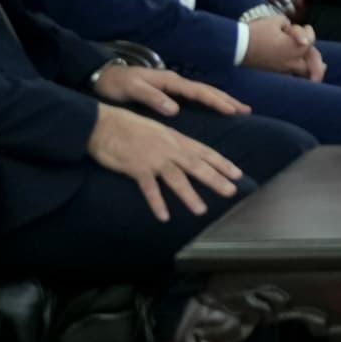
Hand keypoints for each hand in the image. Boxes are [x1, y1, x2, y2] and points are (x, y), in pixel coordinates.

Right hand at [88, 103, 248, 222]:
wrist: (102, 124)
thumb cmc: (128, 127)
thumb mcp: (158, 130)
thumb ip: (173, 143)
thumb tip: (187, 154)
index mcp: (175, 138)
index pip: (204, 152)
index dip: (222, 163)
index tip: (238, 174)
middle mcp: (168, 148)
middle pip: (196, 165)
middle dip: (215, 179)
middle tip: (231, 192)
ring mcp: (153, 158)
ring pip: (176, 178)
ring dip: (189, 195)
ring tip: (201, 210)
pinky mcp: (136, 168)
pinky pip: (149, 188)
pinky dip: (157, 203)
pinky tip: (164, 217)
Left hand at [92, 59, 248, 115]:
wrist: (103, 76)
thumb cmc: (117, 84)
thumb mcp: (133, 90)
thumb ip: (153, 98)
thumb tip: (176, 109)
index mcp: (170, 81)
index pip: (198, 92)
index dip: (216, 101)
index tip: (232, 110)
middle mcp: (175, 81)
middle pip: (207, 90)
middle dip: (227, 99)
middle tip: (246, 110)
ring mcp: (173, 85)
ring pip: (203, 92)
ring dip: (222, 99)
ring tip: (239, 109)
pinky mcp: (169, 91)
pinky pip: (195, 96)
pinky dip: (210, 100)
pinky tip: (215, 107)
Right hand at [234, 11, 324, 80]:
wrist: (237, 46)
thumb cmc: (257, 32)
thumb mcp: (276, 21)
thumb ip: (289, 25)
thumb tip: (291, 30)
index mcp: (296, 47)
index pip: (311, 40)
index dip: (307, 32)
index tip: (305, 27)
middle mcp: (292, 60)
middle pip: (312, 62)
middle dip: (318, 63)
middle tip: (324, 68)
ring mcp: (283, 68)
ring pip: (302, 73)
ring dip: (310, 72)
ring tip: (316, 76)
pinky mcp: (273, 72)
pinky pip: (289, 76)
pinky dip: (295, 75)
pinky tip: (297, 75)